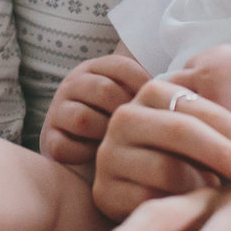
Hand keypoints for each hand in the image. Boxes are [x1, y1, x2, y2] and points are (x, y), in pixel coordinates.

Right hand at [39, 51, 152, 168]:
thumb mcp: (134, 102)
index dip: (142, 89)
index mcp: (96, 68)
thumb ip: (150, 91)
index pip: (122, 66)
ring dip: (104, 135)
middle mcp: (73, 84)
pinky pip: (66, 144)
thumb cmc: (121, 129)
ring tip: (115, 144)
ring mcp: (57, 110)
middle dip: (125, 115)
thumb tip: (181, 88)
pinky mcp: (49, 139)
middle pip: (104, 91)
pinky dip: (84, 154)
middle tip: (136, 131)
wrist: (89, 164)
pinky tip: (95, 157)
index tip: (151, 109)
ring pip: (84, 119)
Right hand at [89, 74, 230, 220]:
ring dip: (204, 189)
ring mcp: (109, 154)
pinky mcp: (103, 191)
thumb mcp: (208, 144)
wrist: (140, 195)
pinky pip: (151, 204)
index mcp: (153, 91)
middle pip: (184, 132)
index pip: (206, 112)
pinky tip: (200, 221)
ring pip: (168, 170)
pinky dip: (180, 213)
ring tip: (225, 202)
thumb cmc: (190, 165)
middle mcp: (125, 116)